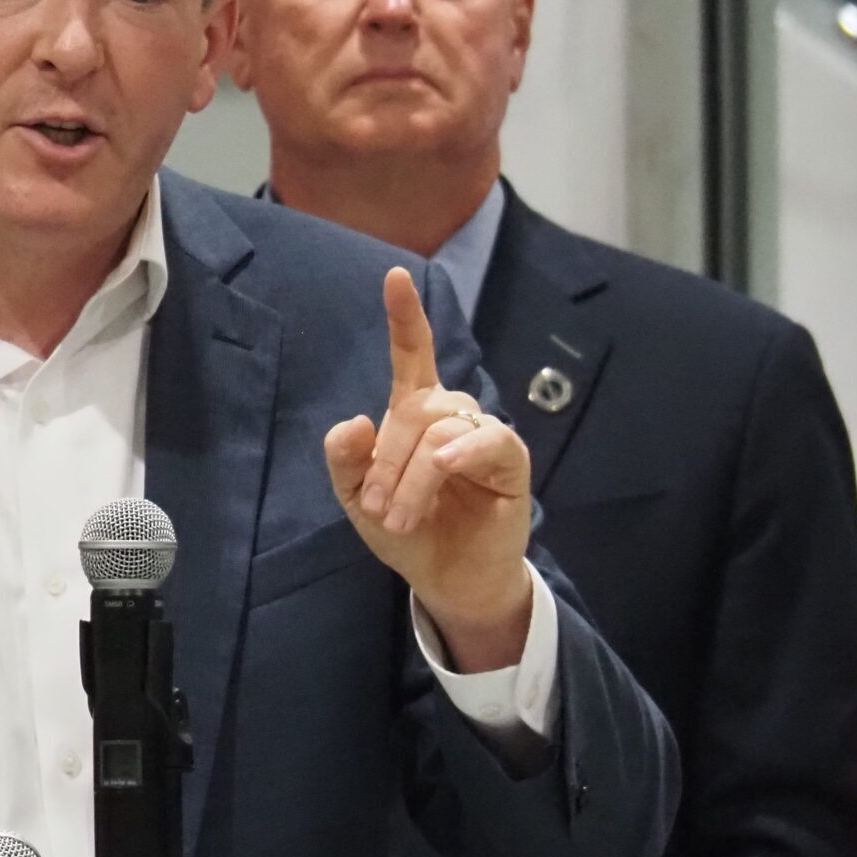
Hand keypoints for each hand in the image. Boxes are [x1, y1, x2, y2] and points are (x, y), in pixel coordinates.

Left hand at [323, 268, 534, 672]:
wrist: (445, 579)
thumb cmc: (406, 530)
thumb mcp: (357, 498)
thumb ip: (346, 459)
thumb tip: (356, 419)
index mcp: (413, 413)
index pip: (412, 355)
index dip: (405, 317)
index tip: (395, 277)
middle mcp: (450, 416)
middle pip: (415, 409)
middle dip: (388, 459)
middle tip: (377, 507)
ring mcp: (482, 435)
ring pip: (441, 430)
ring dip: (413, 476)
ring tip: (398, 517)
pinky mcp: (510, 461)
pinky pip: (488, 440)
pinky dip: (460, 453)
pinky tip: (445, 469)